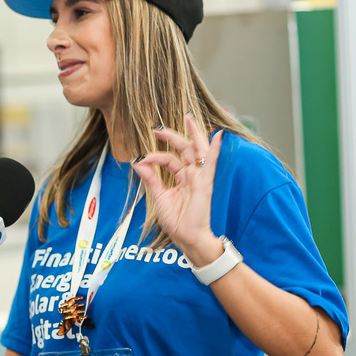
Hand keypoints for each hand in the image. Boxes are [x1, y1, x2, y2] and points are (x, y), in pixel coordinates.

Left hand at [132, 113, 224, 265]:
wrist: (187, 237)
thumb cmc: (177, 221)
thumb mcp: (159, 196)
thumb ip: (151, 178)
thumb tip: (138, 162)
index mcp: (182, 178)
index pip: (169, 160)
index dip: (155, 157)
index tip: (141, 159)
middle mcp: (192, 175)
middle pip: (185, 150)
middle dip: (173, 136)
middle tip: (158, 128)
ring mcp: (200, 178)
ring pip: (198, 151)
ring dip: (194, 134)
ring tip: (190, 118)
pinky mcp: (205, 183)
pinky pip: (211, 163)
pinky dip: (214, 149)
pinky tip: (217, 136)